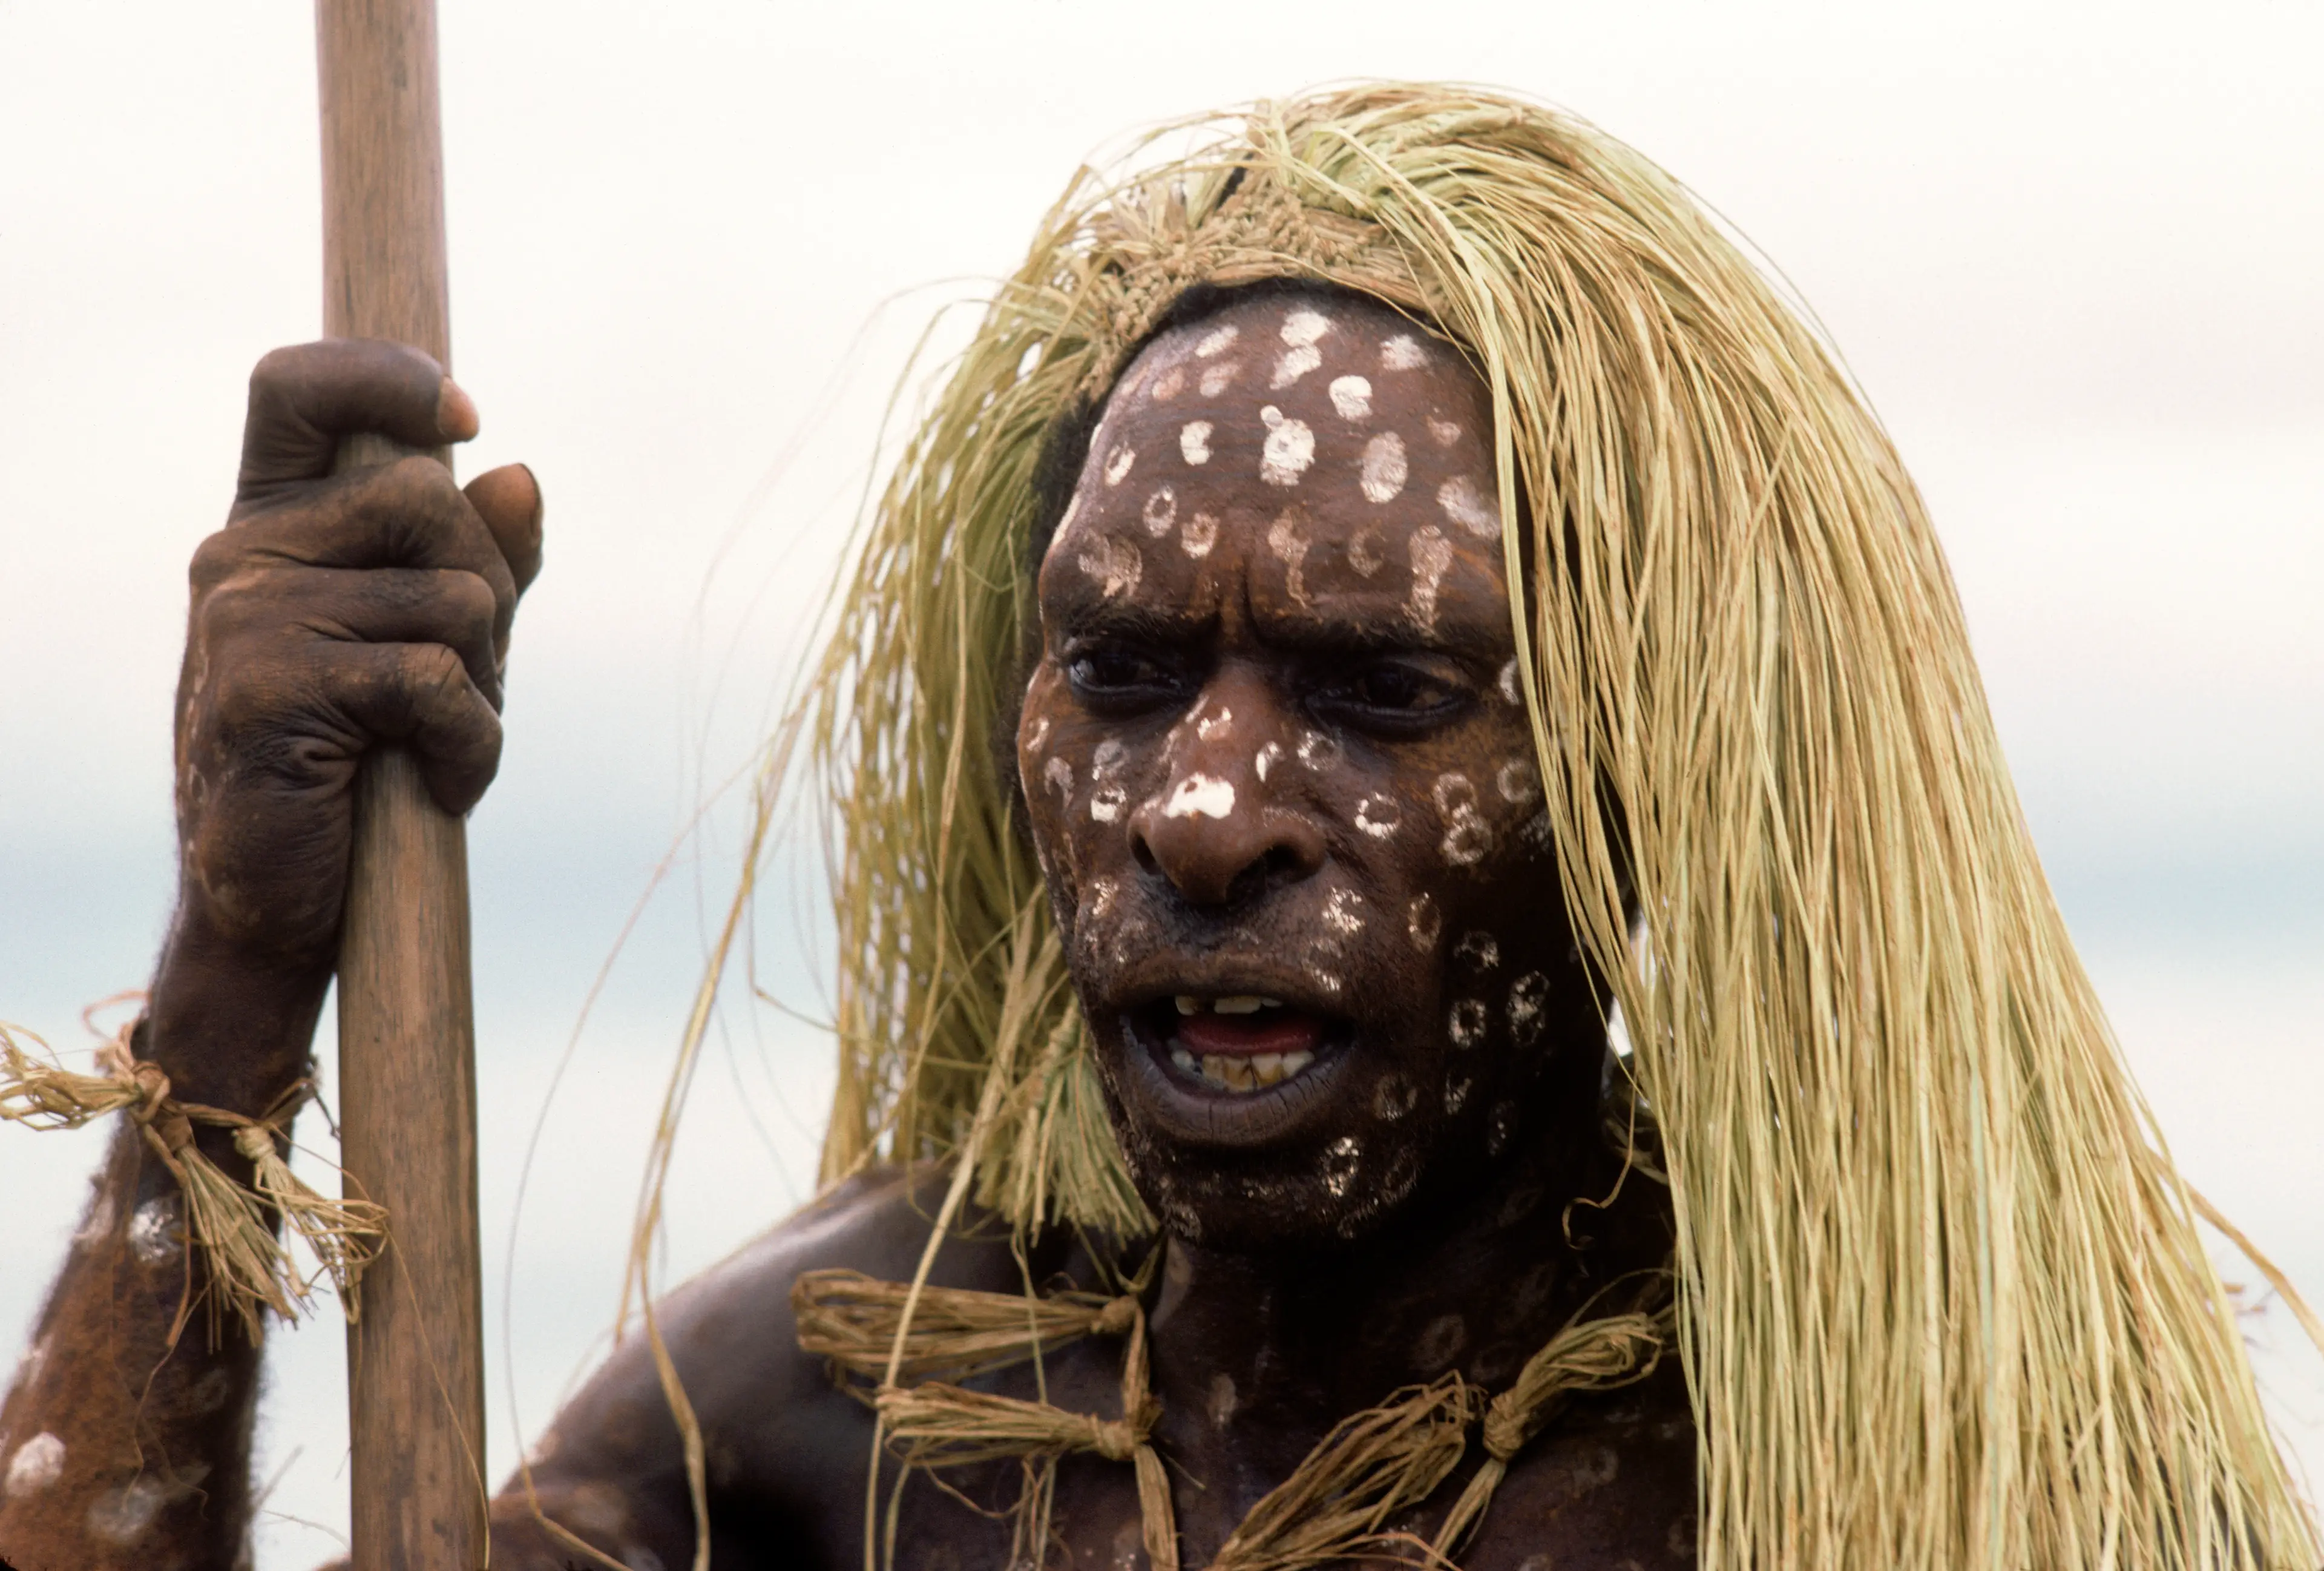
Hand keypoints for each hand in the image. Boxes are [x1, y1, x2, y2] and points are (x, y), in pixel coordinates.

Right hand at [174, 339, 541, 980]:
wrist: (286, 899)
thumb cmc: (371, 763)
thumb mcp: (438, 645)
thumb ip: (480, 560)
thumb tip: (518, 474)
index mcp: (276, 523)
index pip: (299, 388)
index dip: (384, 377)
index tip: (464, 417)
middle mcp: (244, 552)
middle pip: (427, 497)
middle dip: (489, 590)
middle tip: (468, 680)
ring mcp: (245, 616)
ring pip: (452, 596)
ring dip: (484, 684)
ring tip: (438, 741)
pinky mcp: (268, 689)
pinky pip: (435, 680)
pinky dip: (470, 745)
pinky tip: (437, 785)